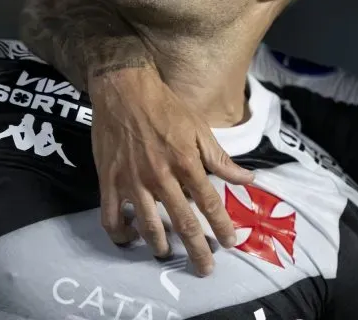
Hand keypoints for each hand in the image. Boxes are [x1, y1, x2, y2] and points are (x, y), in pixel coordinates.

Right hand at [89, 66, 253, 275]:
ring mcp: (133, 182)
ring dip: (160, 246)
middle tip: (205, 269)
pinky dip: (121, 234)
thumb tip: (248, 179)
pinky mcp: (109, 181)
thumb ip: (221, 159)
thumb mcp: (199, 128)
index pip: (209, 203)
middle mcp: (161, 177)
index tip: (229, 243)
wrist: (123, 89)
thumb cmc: (165, 106)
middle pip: (183, 223)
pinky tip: (131, 237)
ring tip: (167, 254)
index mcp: (186, 163)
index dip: (221, 227)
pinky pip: (112, 218)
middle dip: (197, 250)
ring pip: (149, 227)